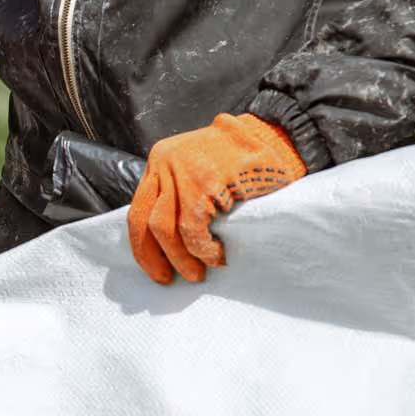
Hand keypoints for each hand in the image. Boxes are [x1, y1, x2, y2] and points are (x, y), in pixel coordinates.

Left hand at [127, 114, 306, 284]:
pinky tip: (216, 256)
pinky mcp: (204, 182)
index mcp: (159, 161)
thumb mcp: (197, 170)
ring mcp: (182, 172)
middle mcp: (164, 163)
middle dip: (154, 257)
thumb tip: (166, 245)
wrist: (275, 137)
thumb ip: (178, 195)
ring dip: (180, 257)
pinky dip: (203, 249)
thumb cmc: (240, 161)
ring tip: (197, 273)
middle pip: (145, 221)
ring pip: (164, 228)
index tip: (154, 268)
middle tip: (169, 278)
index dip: (143, 245)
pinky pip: (193, 227)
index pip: (139, 209)